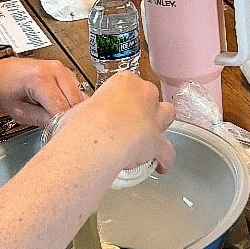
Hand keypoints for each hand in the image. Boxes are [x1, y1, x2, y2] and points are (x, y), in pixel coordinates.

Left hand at [0, 58, 85, 125]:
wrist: (2, 70)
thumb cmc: (6, 88)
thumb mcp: (19, 111)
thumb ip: (41, 120)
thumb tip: (60, 127)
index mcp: (39, 79)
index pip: (62, 108)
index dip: (62, 124)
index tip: (58, 133)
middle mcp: (55, 70)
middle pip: (76, 102)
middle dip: (70, 117)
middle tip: (60, 127)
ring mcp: (63, 69)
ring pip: (80, 96)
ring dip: (73, 109)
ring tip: (59, 116)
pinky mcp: (67, 71)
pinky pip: (78, 90)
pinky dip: (73, 102)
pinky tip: (62, 107)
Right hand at [54, 74, 175, 174]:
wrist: (96, 140)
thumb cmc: (83, 122)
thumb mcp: (81, 108)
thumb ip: (90, 110)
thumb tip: (84, 118)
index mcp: (124, 82)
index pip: (129, 84)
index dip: (123, 98)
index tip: (114, 108)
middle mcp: (144, 95)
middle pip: (151, 97)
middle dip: (145, 108)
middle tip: (132, 121)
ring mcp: (154, 117)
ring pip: (168, 115)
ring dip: (161, 125)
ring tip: (151, 137)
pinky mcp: (159, 141)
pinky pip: (167, 152)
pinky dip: (164, 160)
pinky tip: (161, 166)